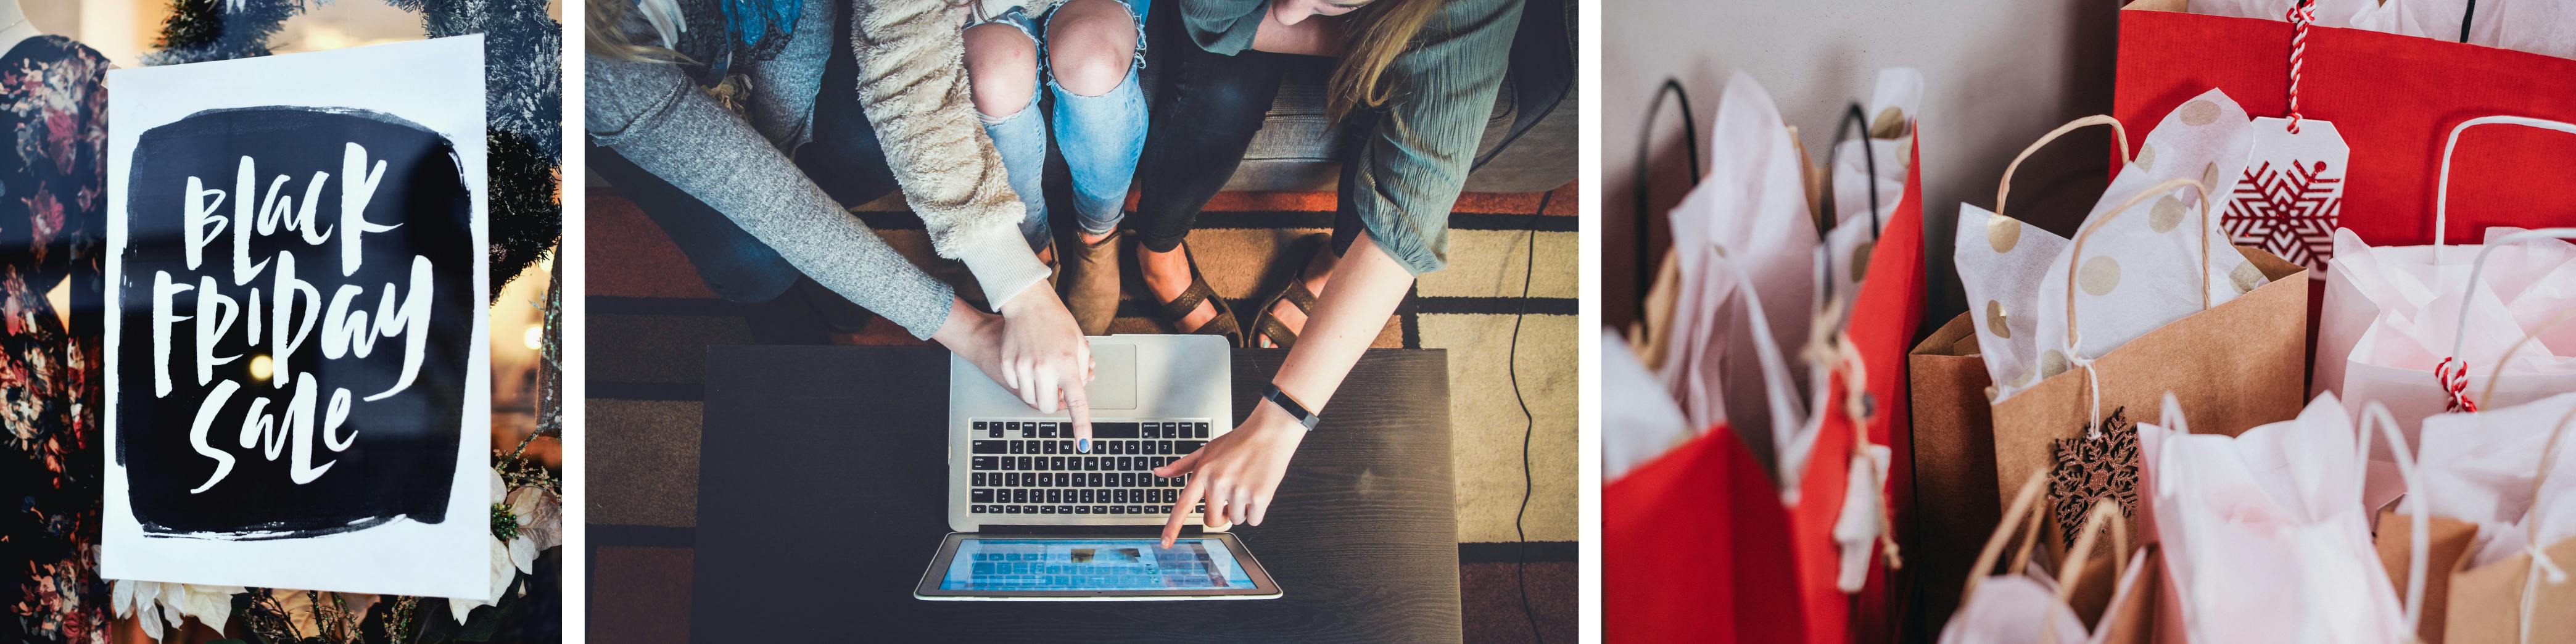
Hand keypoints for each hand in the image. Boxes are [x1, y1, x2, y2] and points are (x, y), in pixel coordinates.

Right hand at [994, 286, 1095, 448]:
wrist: (1027, 303)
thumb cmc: (1056, 321)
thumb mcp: (1079, 344)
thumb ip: (1082, 371)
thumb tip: (1080, 390)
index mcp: (1067, 364)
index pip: (1077, 403)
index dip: (1081, 427)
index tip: (1084, 445)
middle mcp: (1044, 368)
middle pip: (1048, 407)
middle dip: (1053, 402)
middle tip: (1056, 387)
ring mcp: (1023, 367)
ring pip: (1030, 399)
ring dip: (1038, 392)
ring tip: (1042, 370)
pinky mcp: (1007, 364)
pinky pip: (1016, 386)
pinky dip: (1023, 381)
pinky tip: (1028, 362)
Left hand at [1153, 402, 1306, 546]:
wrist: (1270, 432)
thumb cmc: (1239, 441)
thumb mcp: (1207, 450)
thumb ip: (1182, 465)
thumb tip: (1159, 473)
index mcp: (1203, 473)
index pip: (1183, 506)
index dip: (1173, 527)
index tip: (1165, 543)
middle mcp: (1218, 483)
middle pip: (1212, 521)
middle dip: (1221, 515)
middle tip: (1230, 498)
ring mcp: (1239, 491)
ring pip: (1235, 520)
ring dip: (1242, 510)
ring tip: (1246, 485)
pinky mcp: (1260, 497)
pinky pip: (1253, 520)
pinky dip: (1257, 511)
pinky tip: (1258, 490)